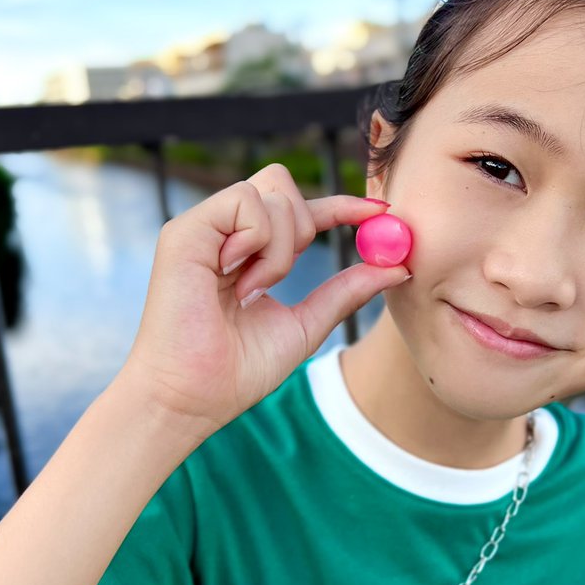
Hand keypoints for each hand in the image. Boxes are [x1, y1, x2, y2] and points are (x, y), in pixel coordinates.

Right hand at [121, 164, 407, 436]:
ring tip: (253, 289)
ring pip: (271, 193)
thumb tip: (399, 267)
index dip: (341, 205)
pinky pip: (245, 200)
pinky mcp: (184, 230)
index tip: (381, 212)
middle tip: (285, 275)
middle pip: (283, 186)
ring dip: (281, 248)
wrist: (193, 398)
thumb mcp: (307, 324)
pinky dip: (259, 240)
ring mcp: (202, 228)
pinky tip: (239, 278)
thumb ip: (347, 291)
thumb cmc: (238, 371)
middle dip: (304, 226)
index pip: (298, 209)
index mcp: (246, 252)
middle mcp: (222, 233)